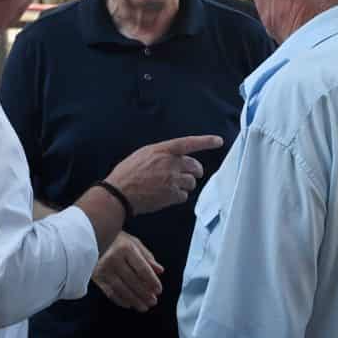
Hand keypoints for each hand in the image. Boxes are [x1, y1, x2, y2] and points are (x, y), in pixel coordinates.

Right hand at [92, 231, 163, 311]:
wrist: (91, 238)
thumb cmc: (116, 240)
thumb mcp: (134, 243)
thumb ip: (147, 257)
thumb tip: (159, 271)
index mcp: (126, 249)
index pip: (142, 268)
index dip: (152, 281)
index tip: (158, 289)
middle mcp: (114, 258)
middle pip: (132, 280)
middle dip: (144, 293)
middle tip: (153, 301)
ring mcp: (104, 268)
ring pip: (121, 289)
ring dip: (134, 300)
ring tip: (143, 307)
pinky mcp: (96, 276)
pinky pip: (109, 292)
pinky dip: (120, 300)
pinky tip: (129, 304)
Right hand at [107, 135, 223, 214]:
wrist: (119, 193)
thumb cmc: (126, 174)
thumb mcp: (142, 155)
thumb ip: (160, 155)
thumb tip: (173, 158)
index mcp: (162, 150)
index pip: (189, 143)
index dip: (205, 142)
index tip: (218, 141)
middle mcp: (170, 163)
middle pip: (195, 166)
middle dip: (195, 171)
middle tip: (193, 174)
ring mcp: (172, 179)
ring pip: (191, 182)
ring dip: (186, 185)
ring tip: (171, 186)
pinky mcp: (171, 194)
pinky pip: (184, 195)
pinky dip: (178, 196)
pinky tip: (167, 196)